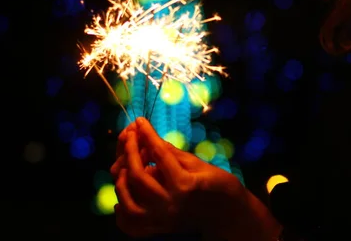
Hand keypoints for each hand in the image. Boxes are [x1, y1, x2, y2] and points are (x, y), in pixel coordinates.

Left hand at [113, 117, 251, 238]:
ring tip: (124, 165)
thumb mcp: (199, 164)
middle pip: (138, 175)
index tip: (140, 120)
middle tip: (130, 135)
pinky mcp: (158, 230)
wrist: (229, 216)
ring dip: (122, 179)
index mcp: (184, 184)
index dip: (148, 134)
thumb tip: (150, 136)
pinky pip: (130, 224)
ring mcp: (162, 220)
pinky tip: (123, 196)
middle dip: (130, 151)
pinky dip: (121, 211)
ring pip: (128, 201)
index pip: (159, 154)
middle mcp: (170, 204)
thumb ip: (172, 153)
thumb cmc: (220, 186)